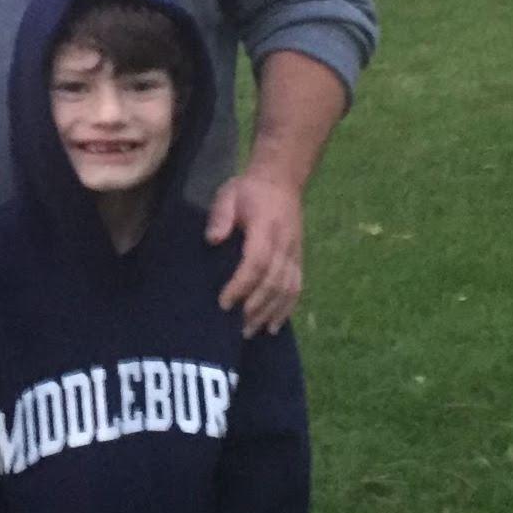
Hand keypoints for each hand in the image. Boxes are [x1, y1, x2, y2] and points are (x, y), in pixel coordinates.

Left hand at [205, 173, 302, 335]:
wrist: (282, 180)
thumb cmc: (249, 190)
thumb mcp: (228, 194)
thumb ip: (220, 215)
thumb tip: (213, 240)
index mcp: (266, 227)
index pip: (257, 262)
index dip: (241, 285)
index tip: (224, 302)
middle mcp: (285, 244)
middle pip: (273, 281)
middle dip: (254, 307)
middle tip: (235, 327)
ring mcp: (295, 253)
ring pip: (287, 289)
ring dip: (269, 313)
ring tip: (251, 331)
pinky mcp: (299, 259)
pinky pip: (297, 287)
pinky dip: (287, 309)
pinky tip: (274, 325)